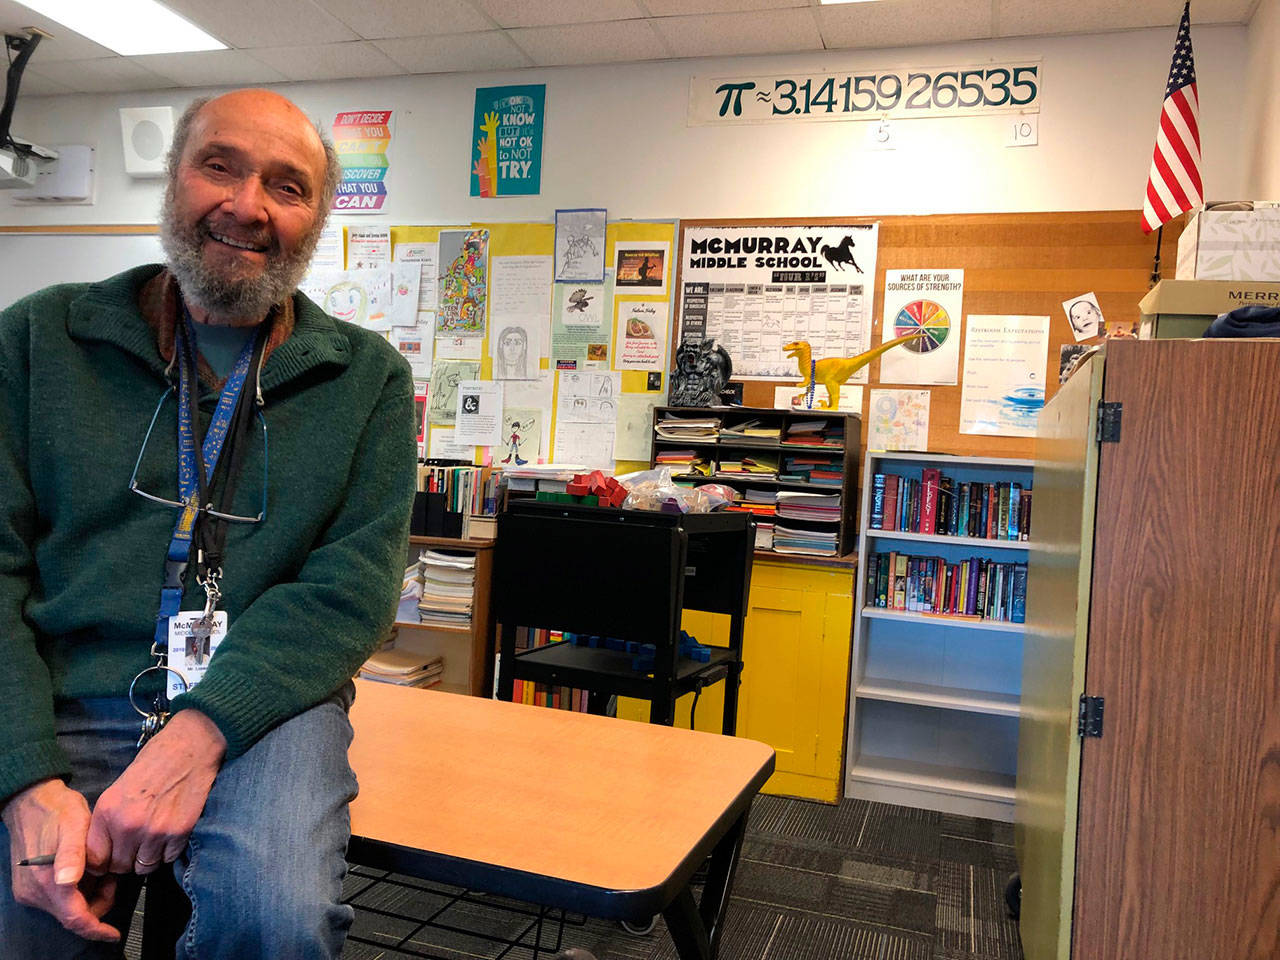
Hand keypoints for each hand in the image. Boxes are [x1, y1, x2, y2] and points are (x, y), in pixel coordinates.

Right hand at [2, 779, 119, 941]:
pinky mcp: (30, 886)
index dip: (96, 928)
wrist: (31, 801)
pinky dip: (77, 891)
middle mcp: (34, 892)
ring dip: (88, 896)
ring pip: (67, 908)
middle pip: (72, 915)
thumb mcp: (75, 825)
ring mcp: (30, 891)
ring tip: (101, 870)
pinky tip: (88, 870)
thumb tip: (68, 882)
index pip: (74, 918)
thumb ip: (73, 854)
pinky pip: (59, 899)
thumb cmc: (59, 811)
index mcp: (47, 881)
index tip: (114, 934)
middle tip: (112, 878)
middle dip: (97, 904)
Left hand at [87, 709, 225, 876]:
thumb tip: (103, 852)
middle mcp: (127, 824)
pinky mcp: (179, 832)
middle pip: (119, 866)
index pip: (94, 859)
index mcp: (107, 811)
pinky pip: (167, 859)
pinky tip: (169, 833)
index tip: (110, 858)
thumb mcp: (118, 789)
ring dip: (147, 858)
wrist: (190, 747)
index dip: (101, 862)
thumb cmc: (154, 763)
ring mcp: (154, 830)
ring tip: (153, 840)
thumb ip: (108, 821)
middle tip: (135, 847)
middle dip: (125, 860)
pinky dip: (168, 852)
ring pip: (143, 867)